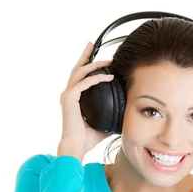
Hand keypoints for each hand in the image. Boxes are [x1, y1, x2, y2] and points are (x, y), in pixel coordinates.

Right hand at [59, 42, 114, 158]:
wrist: (76, 147)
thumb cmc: (87, 139)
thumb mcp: (102, 124)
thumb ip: (110, 117)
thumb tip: (124, 116)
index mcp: (73, 99)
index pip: (79, 78)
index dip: (87, 66)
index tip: (96, 59)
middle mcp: (68, 94)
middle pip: (77, 69)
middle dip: (85, 56)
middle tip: (92, 44)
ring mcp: (67, 95)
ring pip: (80, 72)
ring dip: (94, 64)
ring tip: (107, 61)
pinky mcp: (70, 98)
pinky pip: (84, 83)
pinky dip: (96, 78)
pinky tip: (108, 77)